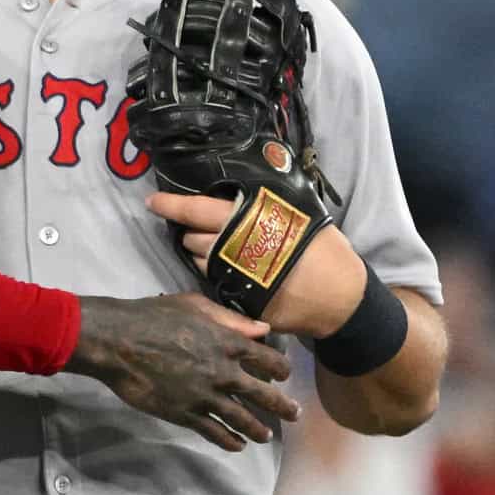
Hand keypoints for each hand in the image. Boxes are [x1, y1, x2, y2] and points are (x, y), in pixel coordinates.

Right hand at [65, 291, 300, 450]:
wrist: (120, 342)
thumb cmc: (153, 317)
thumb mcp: (194, 306)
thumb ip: (230, 319)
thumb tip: (263, 328)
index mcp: (228, 343)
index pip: (268, 360)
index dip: (280, 368)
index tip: (284, 375)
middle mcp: (224, 372)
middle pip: (263, 395)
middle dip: (282, 407)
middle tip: (293, 414)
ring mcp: (206, 396)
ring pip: (243, 419)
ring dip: (258, 430)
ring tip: (266, 436)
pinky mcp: (187, 414)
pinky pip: (215, 433)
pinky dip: (229, 441)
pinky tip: (237, 446)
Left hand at [149, 192, 366, 338]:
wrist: (342, 299)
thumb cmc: (325, 252)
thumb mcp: (301, 217)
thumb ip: (268, 208)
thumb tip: (244, 193)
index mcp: (248, 222)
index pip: (198, 210)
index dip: (172, 206)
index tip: (152, 202)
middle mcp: (235, 249)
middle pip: (192, 238)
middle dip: (191, 233)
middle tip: (202, 229)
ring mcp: (235, 278)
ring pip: (201, 262)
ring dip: (204, 255)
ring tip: (224, 251)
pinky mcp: (239, 301)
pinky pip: (216, 285)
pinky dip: (218, 275)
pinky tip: (231, 271)